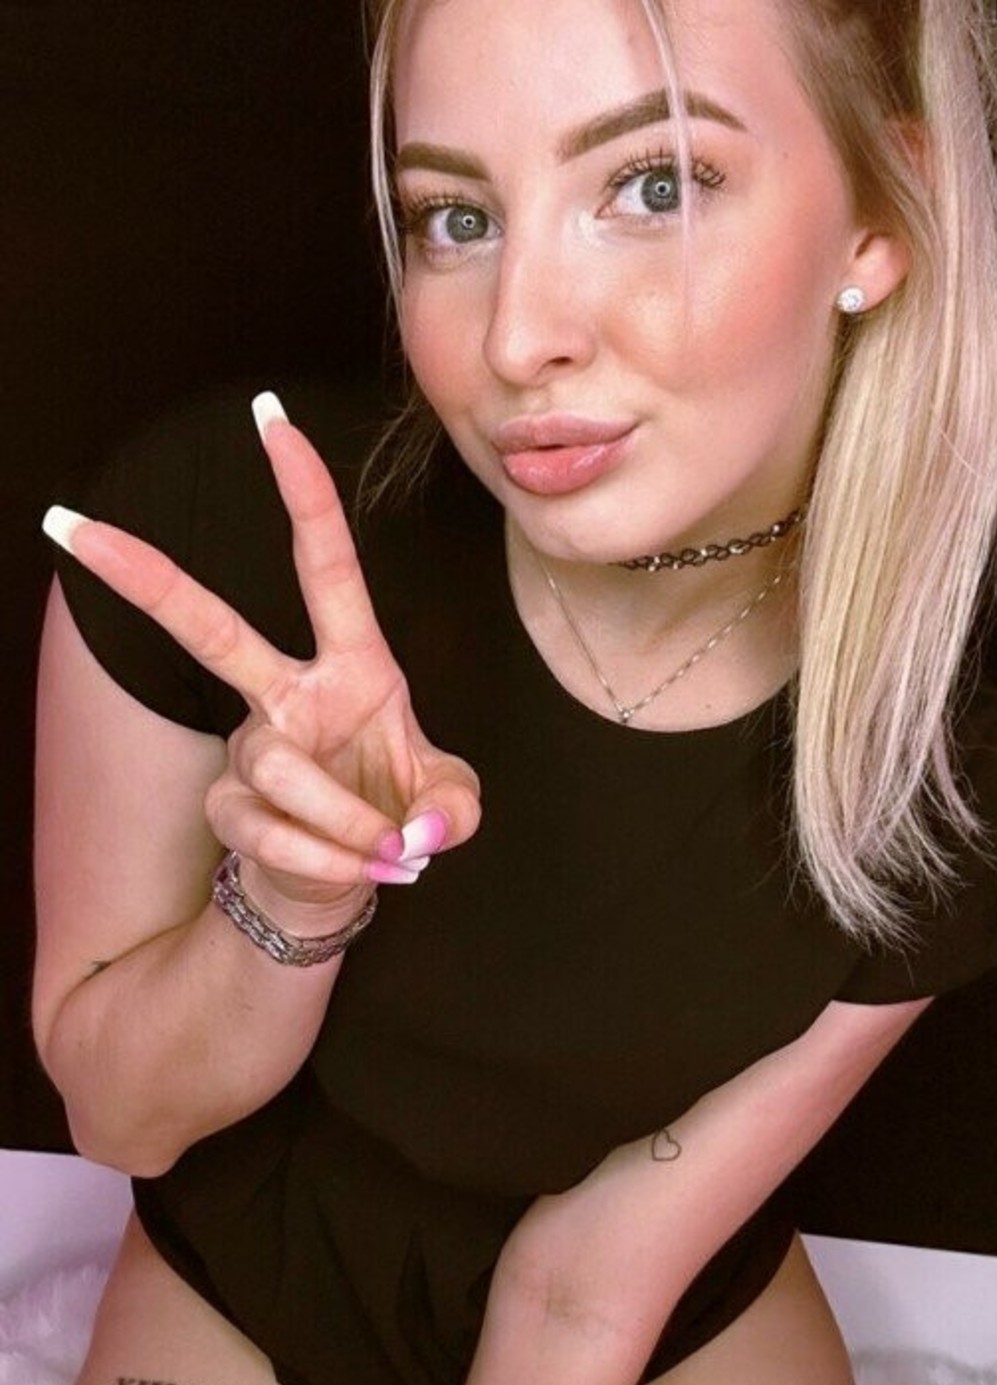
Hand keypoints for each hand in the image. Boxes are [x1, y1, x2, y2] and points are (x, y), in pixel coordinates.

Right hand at [44, 394, 480, 926]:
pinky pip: (275, 833)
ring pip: (283, 768)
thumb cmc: (398, 815)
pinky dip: (328, 862)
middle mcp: (288, 695)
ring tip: (384, 850)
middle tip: (70, 525)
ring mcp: (253, 750)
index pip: (325, 567)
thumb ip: (453, 809)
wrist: (350, 879)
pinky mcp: (230, 808)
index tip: (272, 420)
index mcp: (351, 667)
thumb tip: (417, 832)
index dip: (304, 494)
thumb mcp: (450, 805)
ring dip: (345, 820)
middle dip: (143, 579)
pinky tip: (355, 871)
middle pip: (209, 629)